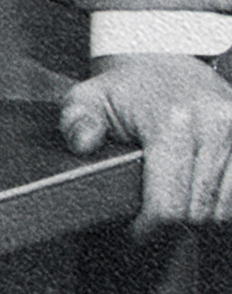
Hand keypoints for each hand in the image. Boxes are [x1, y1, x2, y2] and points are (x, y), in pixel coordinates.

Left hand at [59, 54, 231, 225]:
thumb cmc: (125, 88)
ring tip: (174, 205)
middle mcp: (213, 125)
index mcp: (171, 121)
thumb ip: (77, 121)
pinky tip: (199, 195)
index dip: (150, 227)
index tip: (137, 232)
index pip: (169, 202)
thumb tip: (83, 143)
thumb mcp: (87, 98)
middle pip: (199, 210)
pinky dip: (223, 202)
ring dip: (201, 215)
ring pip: (226, 208)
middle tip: (152, 220)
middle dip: (173, 224)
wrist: (165, 61)